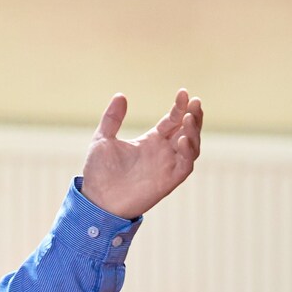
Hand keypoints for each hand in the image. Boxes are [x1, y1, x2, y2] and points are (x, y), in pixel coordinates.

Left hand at [80, 89, 202, 219]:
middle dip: (194, 116)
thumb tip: (120, 95)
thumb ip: (112, 118)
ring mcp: (167, 166)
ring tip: (190, 117)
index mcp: (151, 140)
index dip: (179, 107)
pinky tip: (183, 139)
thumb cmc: (99, 172)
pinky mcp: (168, 181)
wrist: (96, 199)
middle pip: (187, 130)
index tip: (183, 92)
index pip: (172, 120)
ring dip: (194, 132)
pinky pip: (185, 165)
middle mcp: (163, 152)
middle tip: (195, 102)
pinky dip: (188, 153)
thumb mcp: (102, 139)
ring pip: (191, 146)